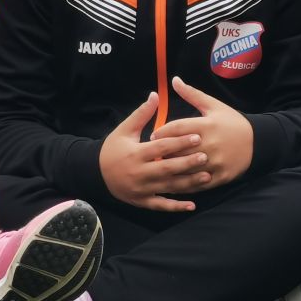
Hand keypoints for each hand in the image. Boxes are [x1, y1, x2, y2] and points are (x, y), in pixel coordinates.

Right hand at [100, 93, 209, 211]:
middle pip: (167, 168)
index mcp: (136, 154)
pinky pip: (161, 205)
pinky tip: (193, 205)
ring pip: (168, 187)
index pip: (161, 147)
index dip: (180, 142)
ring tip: (206, 177)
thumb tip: (155, 94)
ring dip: (188, 184)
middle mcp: (139, 173)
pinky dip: (176, 206)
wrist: (94, 173)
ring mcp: (141, 189)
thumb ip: (141, 114)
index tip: (197, 136)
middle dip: (187, 163)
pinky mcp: (142, 201)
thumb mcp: (124, 130)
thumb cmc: (113, 149)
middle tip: (206, 156)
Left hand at [150, 76, 253, 190]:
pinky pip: (196, 183)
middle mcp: (210, 143)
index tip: (153, 136)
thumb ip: (192, 94)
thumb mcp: (214, 106)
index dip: (161, 132)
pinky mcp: (219, 176)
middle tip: (153, 153)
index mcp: (207, 125)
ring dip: (171, 169)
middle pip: (177, 150)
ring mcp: (215, 161)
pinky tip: (175, 180)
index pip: (175, 129)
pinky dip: (184, 183)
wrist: (258, 142)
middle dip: (163, 152)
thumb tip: (174, 80)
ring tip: (162, 167)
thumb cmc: (232, 122)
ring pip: (185, 168)